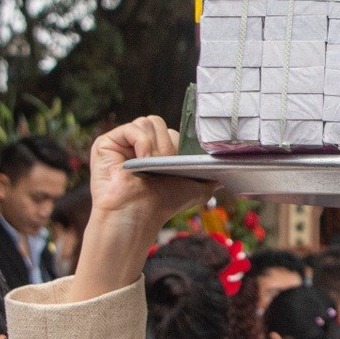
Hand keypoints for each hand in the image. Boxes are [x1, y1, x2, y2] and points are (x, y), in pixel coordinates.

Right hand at [72, 116, 213, 300]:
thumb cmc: (163, 204)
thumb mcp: (198, 188)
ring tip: (153, 166)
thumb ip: (213, 175)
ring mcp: (122, 143)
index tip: (181, 162)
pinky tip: (142, 161)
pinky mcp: (107, 143)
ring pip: (148, 122)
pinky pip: (132, 128)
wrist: (138, 215)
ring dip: (157, 145)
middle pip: (160, 123)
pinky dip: (142, 143)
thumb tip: (232, 167)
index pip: (172, 131)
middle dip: (169, 145)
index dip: (179, 144)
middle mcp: (138, 145)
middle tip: (166, 166)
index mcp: (156, 151)